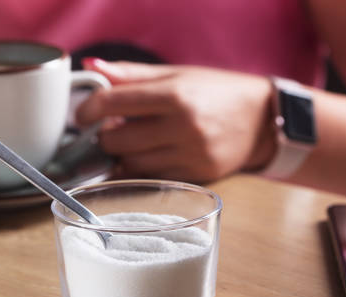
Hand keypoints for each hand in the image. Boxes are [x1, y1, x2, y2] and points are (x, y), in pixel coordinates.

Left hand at [76, 59, 275, 181]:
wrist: (263, 120)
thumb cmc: (217, 92)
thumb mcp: (177, 75)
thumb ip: (132, 74)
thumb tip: (92, 70)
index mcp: (176, 95)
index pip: (114, 103)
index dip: (89, 109)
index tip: (83, 115)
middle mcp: (184, 127)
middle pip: (117, 141)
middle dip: (105, 135)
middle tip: (111, 127)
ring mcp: (191, 156)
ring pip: (131, 164)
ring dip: (122, 154)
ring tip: (133, 139)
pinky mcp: (196, 176)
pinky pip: (151, 178)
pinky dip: (141, 168)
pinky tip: (149, 154)